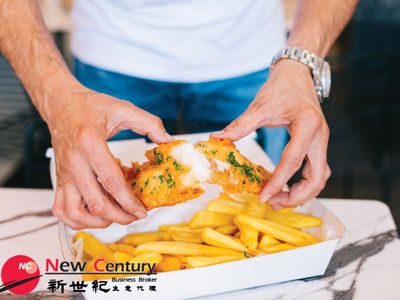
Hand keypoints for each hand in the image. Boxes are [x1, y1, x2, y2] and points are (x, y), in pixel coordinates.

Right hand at [48, 84, 172, 228]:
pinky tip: (93, 216)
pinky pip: (60, 208)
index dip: (130, 201)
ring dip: (97, 222)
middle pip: (96, 203)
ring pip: (75, 212)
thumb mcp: (123, 109)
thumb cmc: (90, 106)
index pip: (112, 182)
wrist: (62, 104)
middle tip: (135, 216)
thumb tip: (169, 141)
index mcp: (90, 144)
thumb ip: (150, 124)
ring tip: (115, 218)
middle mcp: (74, 162)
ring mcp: (64, 173)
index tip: (143, 210)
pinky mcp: (59, 178)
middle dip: (120, 216)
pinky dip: (76, 220)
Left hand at [212, 60, 330, 208]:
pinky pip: (316, 170)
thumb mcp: (260, 105)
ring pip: (321, 177)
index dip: (278, 182)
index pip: (293, 161)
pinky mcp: (317, 144)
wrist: (298, 73)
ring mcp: (321, 141)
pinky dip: (303, 183)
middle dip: (297, 196)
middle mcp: (319, 137)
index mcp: (307, 126)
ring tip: (278, 199)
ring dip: (303, 193)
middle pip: (318, 178)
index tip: (263, 197)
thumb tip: (218, 138)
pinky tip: (286, 186)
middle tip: (273, 203)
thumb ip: (241, 125)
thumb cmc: (281, 86)